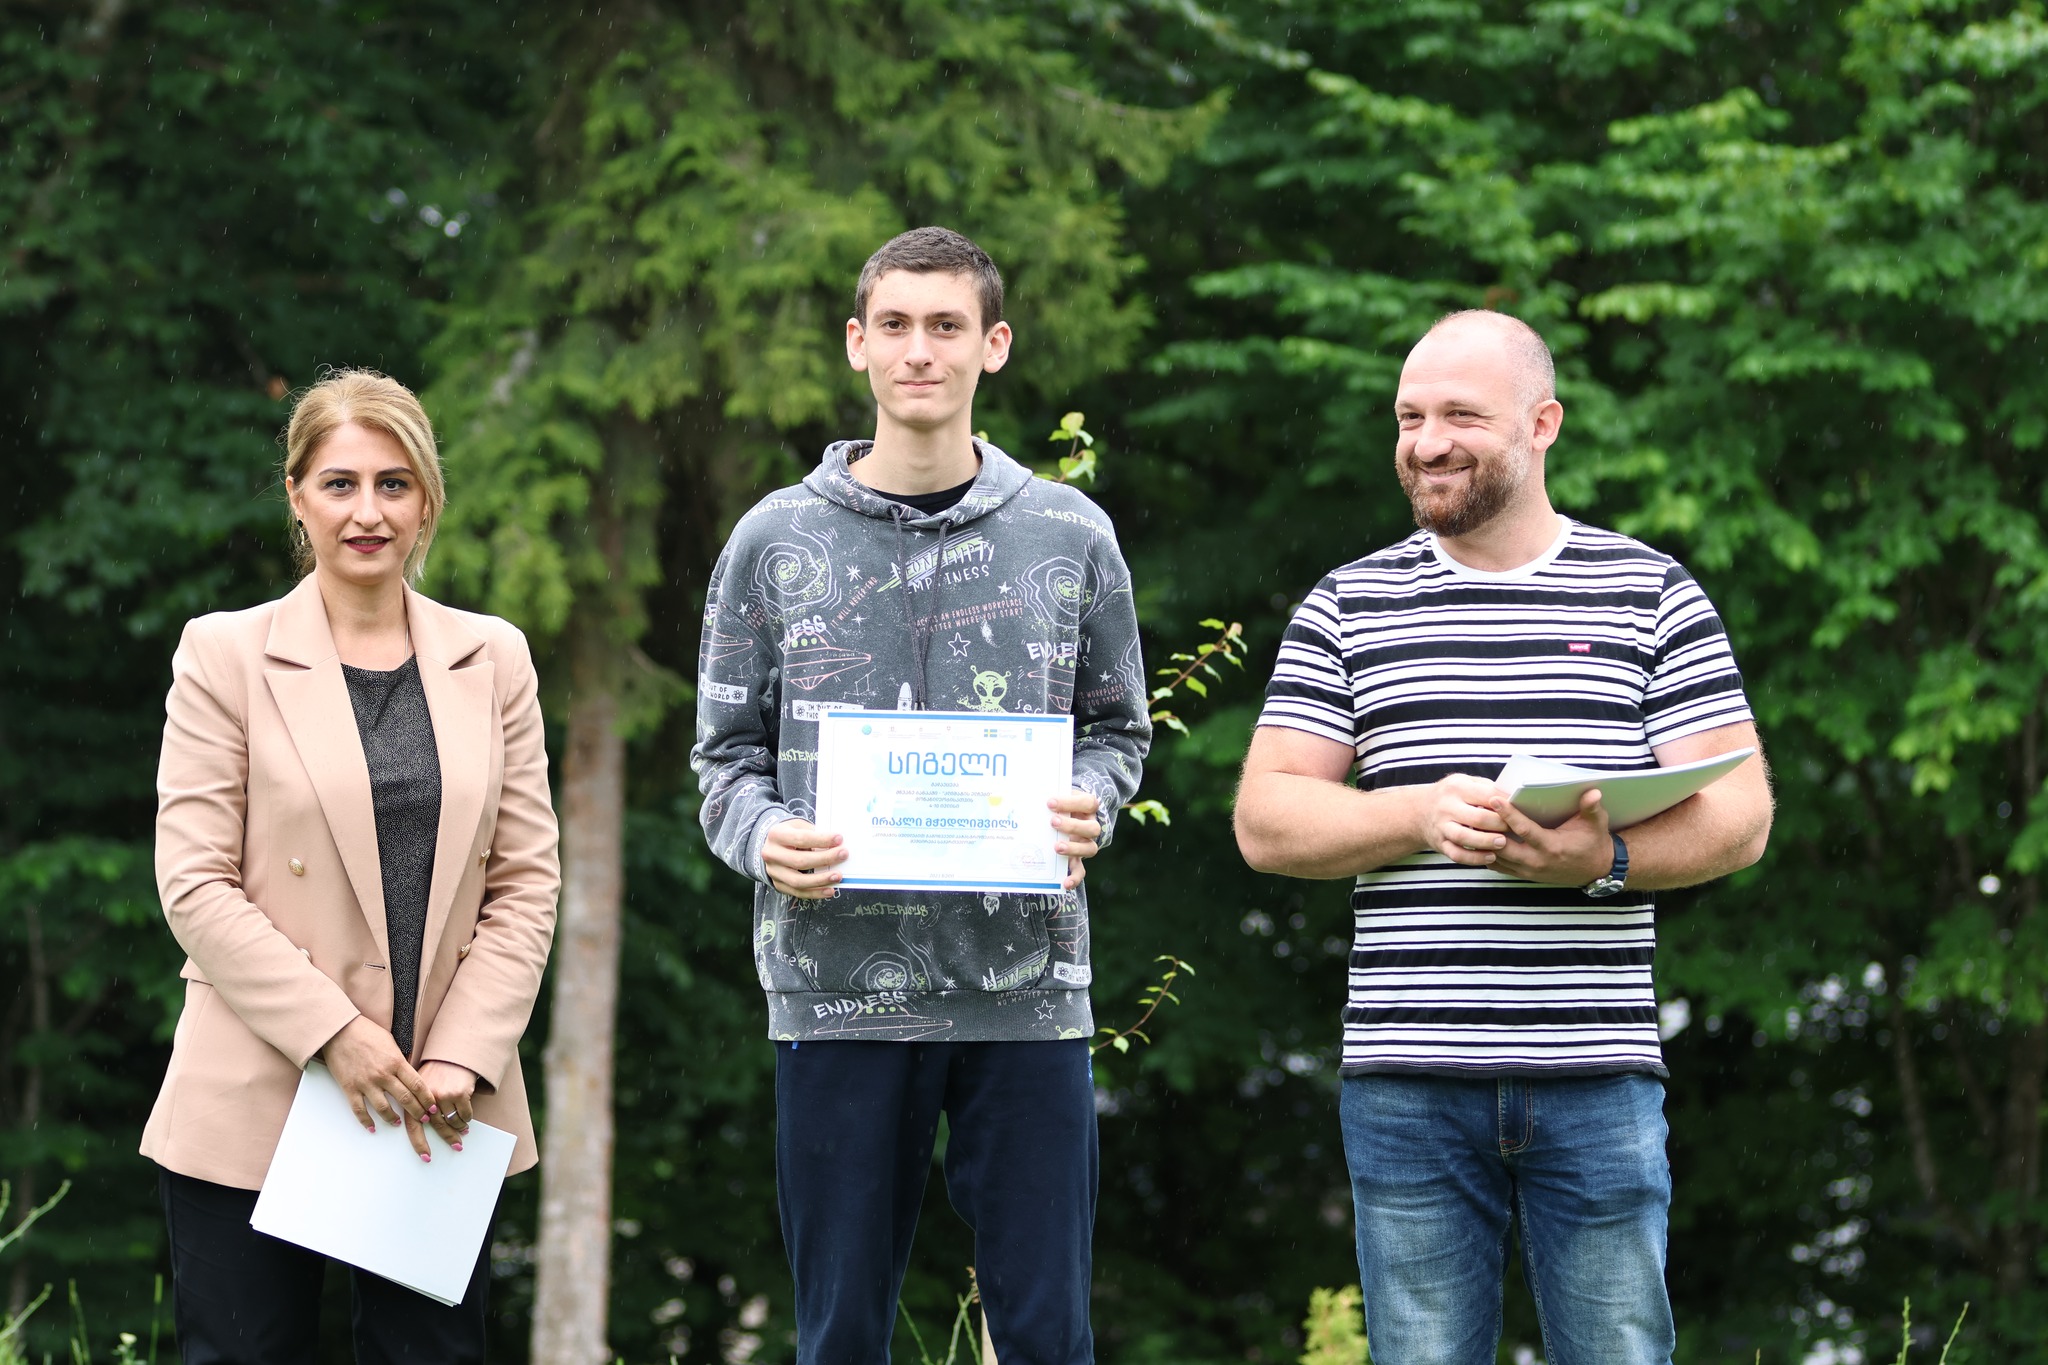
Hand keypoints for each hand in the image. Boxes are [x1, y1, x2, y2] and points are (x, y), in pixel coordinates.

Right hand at [319, 1016, 438, 1161]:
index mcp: (396, 1062)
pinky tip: (372, 1127)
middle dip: (417, 1112)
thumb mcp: (391, 1042)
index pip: (418, 1085)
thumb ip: (400, 1060)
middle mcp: (383, 1075)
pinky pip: (359, 1110)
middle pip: (405, 1099)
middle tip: (423, 1119)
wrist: (340, 1030)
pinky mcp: (350, 1088)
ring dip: (393, 1119)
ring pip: (384, 1109)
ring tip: (398, 1123)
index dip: (428, 1099)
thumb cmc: (366, 1032)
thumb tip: (409, 1072)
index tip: (433, 1107)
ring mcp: (366, 1083)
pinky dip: (366, 1121)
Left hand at [416, 1060, 477, 1150]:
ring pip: (453, 1121)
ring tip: (462, 1129)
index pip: (414, 1125)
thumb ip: (417, 1103)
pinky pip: (465, 1114)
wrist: (454, 1054)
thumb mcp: (420, 1084)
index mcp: (415, 1097)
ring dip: (459, 1127)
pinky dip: (467, 1118)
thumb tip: (425, 1125)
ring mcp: (444, 1096)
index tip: (426, 1156)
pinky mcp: (460, 1093)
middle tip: (456, 1146)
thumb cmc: (436, 1070)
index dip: (419, 1142)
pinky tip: (467, 1117)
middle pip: (438, 1126)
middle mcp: (427, 1098)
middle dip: (448, 1138)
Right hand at [763, 818, 845, 899]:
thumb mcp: (799, 826)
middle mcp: (771, 854)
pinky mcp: (779, 884)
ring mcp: (774, 872)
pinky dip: (815, 893)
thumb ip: (815, 834)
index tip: (839, 839)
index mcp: (776, 835)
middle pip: (800, 861)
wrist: (772, 846)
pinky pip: (798, 892)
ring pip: (798, 881)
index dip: (821, 840)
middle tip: (843, 855)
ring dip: (821, 880)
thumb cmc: (790, 834)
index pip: (801, 838)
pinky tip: (829, 890)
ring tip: (837, 876)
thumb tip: (837, 845)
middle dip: (824, 859)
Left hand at [1049, 789, 1101, 890]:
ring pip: (1090, 848)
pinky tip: (1064, 882)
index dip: (1071, 803)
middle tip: (1053, 822)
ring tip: (1056, 847)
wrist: (1060, 818)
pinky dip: (1074, 878)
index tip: (1050, 803)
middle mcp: (1089, 827)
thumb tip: (1021, 796)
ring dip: (1073, 848)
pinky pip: (1080, 871)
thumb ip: (1045, 799)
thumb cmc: (1056, 807)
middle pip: (1092, 828)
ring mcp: (1085, 844)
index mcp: (1087, 808)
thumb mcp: (1054, 798)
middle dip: (1072, 826)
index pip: (1088, 802)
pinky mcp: (1077, 860)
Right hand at [1416, 774, 1511, 865]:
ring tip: (1503, 844)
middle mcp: (1446, 806)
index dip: (1506, 804)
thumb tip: (1514, 798)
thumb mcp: (1465, 783)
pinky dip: (1474, 858)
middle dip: (1499, 825)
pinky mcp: (1439, 843)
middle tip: (1513, 829)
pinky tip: (1490, 857)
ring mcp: (1441, 826)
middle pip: (1478, 818)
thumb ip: (1487, 788)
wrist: (1419, 810)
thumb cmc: (1451, 796)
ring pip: (1465, 837)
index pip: (1487, 795)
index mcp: (1457, 787)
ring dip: (1487, 842)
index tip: (1520, 810)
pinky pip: (1457, 854)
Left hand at [1486, 788, 1613, 885]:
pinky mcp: (1525, 875)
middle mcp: (1537, 861)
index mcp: (1552, 847)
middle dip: (1487, 830)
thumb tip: (1593, 792)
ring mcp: (1529, 871)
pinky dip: (1487, 854)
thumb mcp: (1596, 824)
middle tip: (1474, 810)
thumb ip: (1592, 808)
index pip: (1524, 830)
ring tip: (1471, 822)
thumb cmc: (1593, 842)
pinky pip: (1499, 867)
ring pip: (1497, 859)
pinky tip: (1478, 839)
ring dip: (1484, 842)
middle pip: (1503, 847)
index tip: (1494, 799)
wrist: (1596, 870)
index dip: (1508, 814)